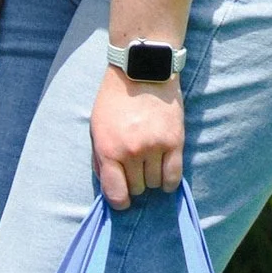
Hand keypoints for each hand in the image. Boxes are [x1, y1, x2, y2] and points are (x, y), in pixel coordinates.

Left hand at [91, 65, 184, 209]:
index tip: (123, 199)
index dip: (119, 201)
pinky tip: (164, 171)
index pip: (115, 193)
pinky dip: (169, 181)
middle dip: (135, 182)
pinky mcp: (174, 142)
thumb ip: (100, 158)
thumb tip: (109, 187)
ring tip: (149, 162)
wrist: (141, 71)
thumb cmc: (115, 99)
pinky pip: (174, 177)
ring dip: (152, 178)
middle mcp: (131, 152)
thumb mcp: (97, 126)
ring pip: (156, 184)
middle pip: (137, 189)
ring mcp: (154, 148)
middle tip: (135, 167)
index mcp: (108, 148)